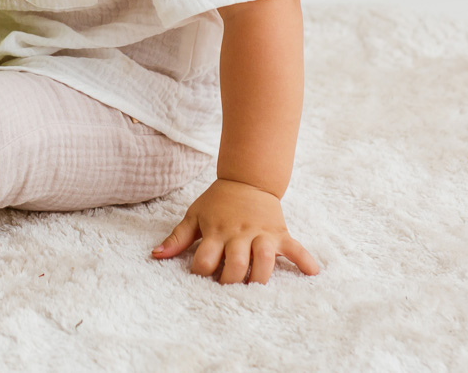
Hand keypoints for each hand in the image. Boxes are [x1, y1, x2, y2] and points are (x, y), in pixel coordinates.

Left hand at [151, 178, 319, 283]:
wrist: (247, 179)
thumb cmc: (218, 202)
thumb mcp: (194, 215)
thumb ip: (177, 238)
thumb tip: (155, 255)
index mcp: (216, 231)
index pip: (205, 260)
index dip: (200, 272)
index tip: (201, 276)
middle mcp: (239, 234)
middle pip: (236, 264)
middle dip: (230, 280)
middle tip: (228, 288)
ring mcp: (261, 234)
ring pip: (264, 260)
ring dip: (260, 277)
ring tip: (256, 288)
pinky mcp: (280, 233)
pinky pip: (295, 248)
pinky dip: (304, 260)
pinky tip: (312, 273)